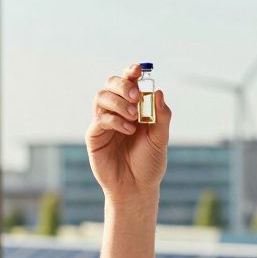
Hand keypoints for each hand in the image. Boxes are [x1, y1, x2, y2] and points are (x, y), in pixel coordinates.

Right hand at [85, 63, 171, 202]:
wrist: (137, 187)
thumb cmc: (149, 163)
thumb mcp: (160, 138)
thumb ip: (161, 116)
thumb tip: (158, 92)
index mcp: (134, 107)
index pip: (129, 82)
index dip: (131, 72)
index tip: (138, 69)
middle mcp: (117, 111)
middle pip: (111, 84)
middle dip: (124, 85)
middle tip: (137, 97)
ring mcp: (104, 122)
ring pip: (101, 97)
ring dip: (119, 102)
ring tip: (134, 117)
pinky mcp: (95, 136)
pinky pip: (100, 119)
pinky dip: (115, 120)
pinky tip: (129, 130)